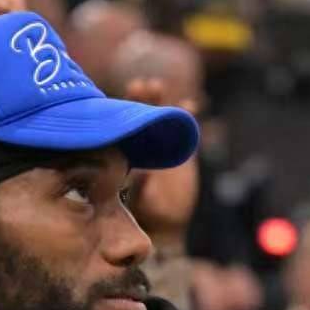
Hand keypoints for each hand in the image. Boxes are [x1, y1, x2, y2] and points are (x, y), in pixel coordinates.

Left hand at [120, 77, 199, 244]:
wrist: (166, 224)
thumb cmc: (146, 214)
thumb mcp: (141, 201)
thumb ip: (142, 187)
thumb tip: (144, 175)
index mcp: (128, 152)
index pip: (123, 125)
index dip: (122, 109)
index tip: (118, 101)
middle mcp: (144, 145)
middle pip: (141, 114)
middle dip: (140, 99)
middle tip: (139, 85)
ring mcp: (164, 146)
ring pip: (162, 117)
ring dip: (161, 102)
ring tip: (157, 86)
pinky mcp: (185, 152)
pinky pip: (186, 131)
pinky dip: (188, 116)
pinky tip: (191, 104)